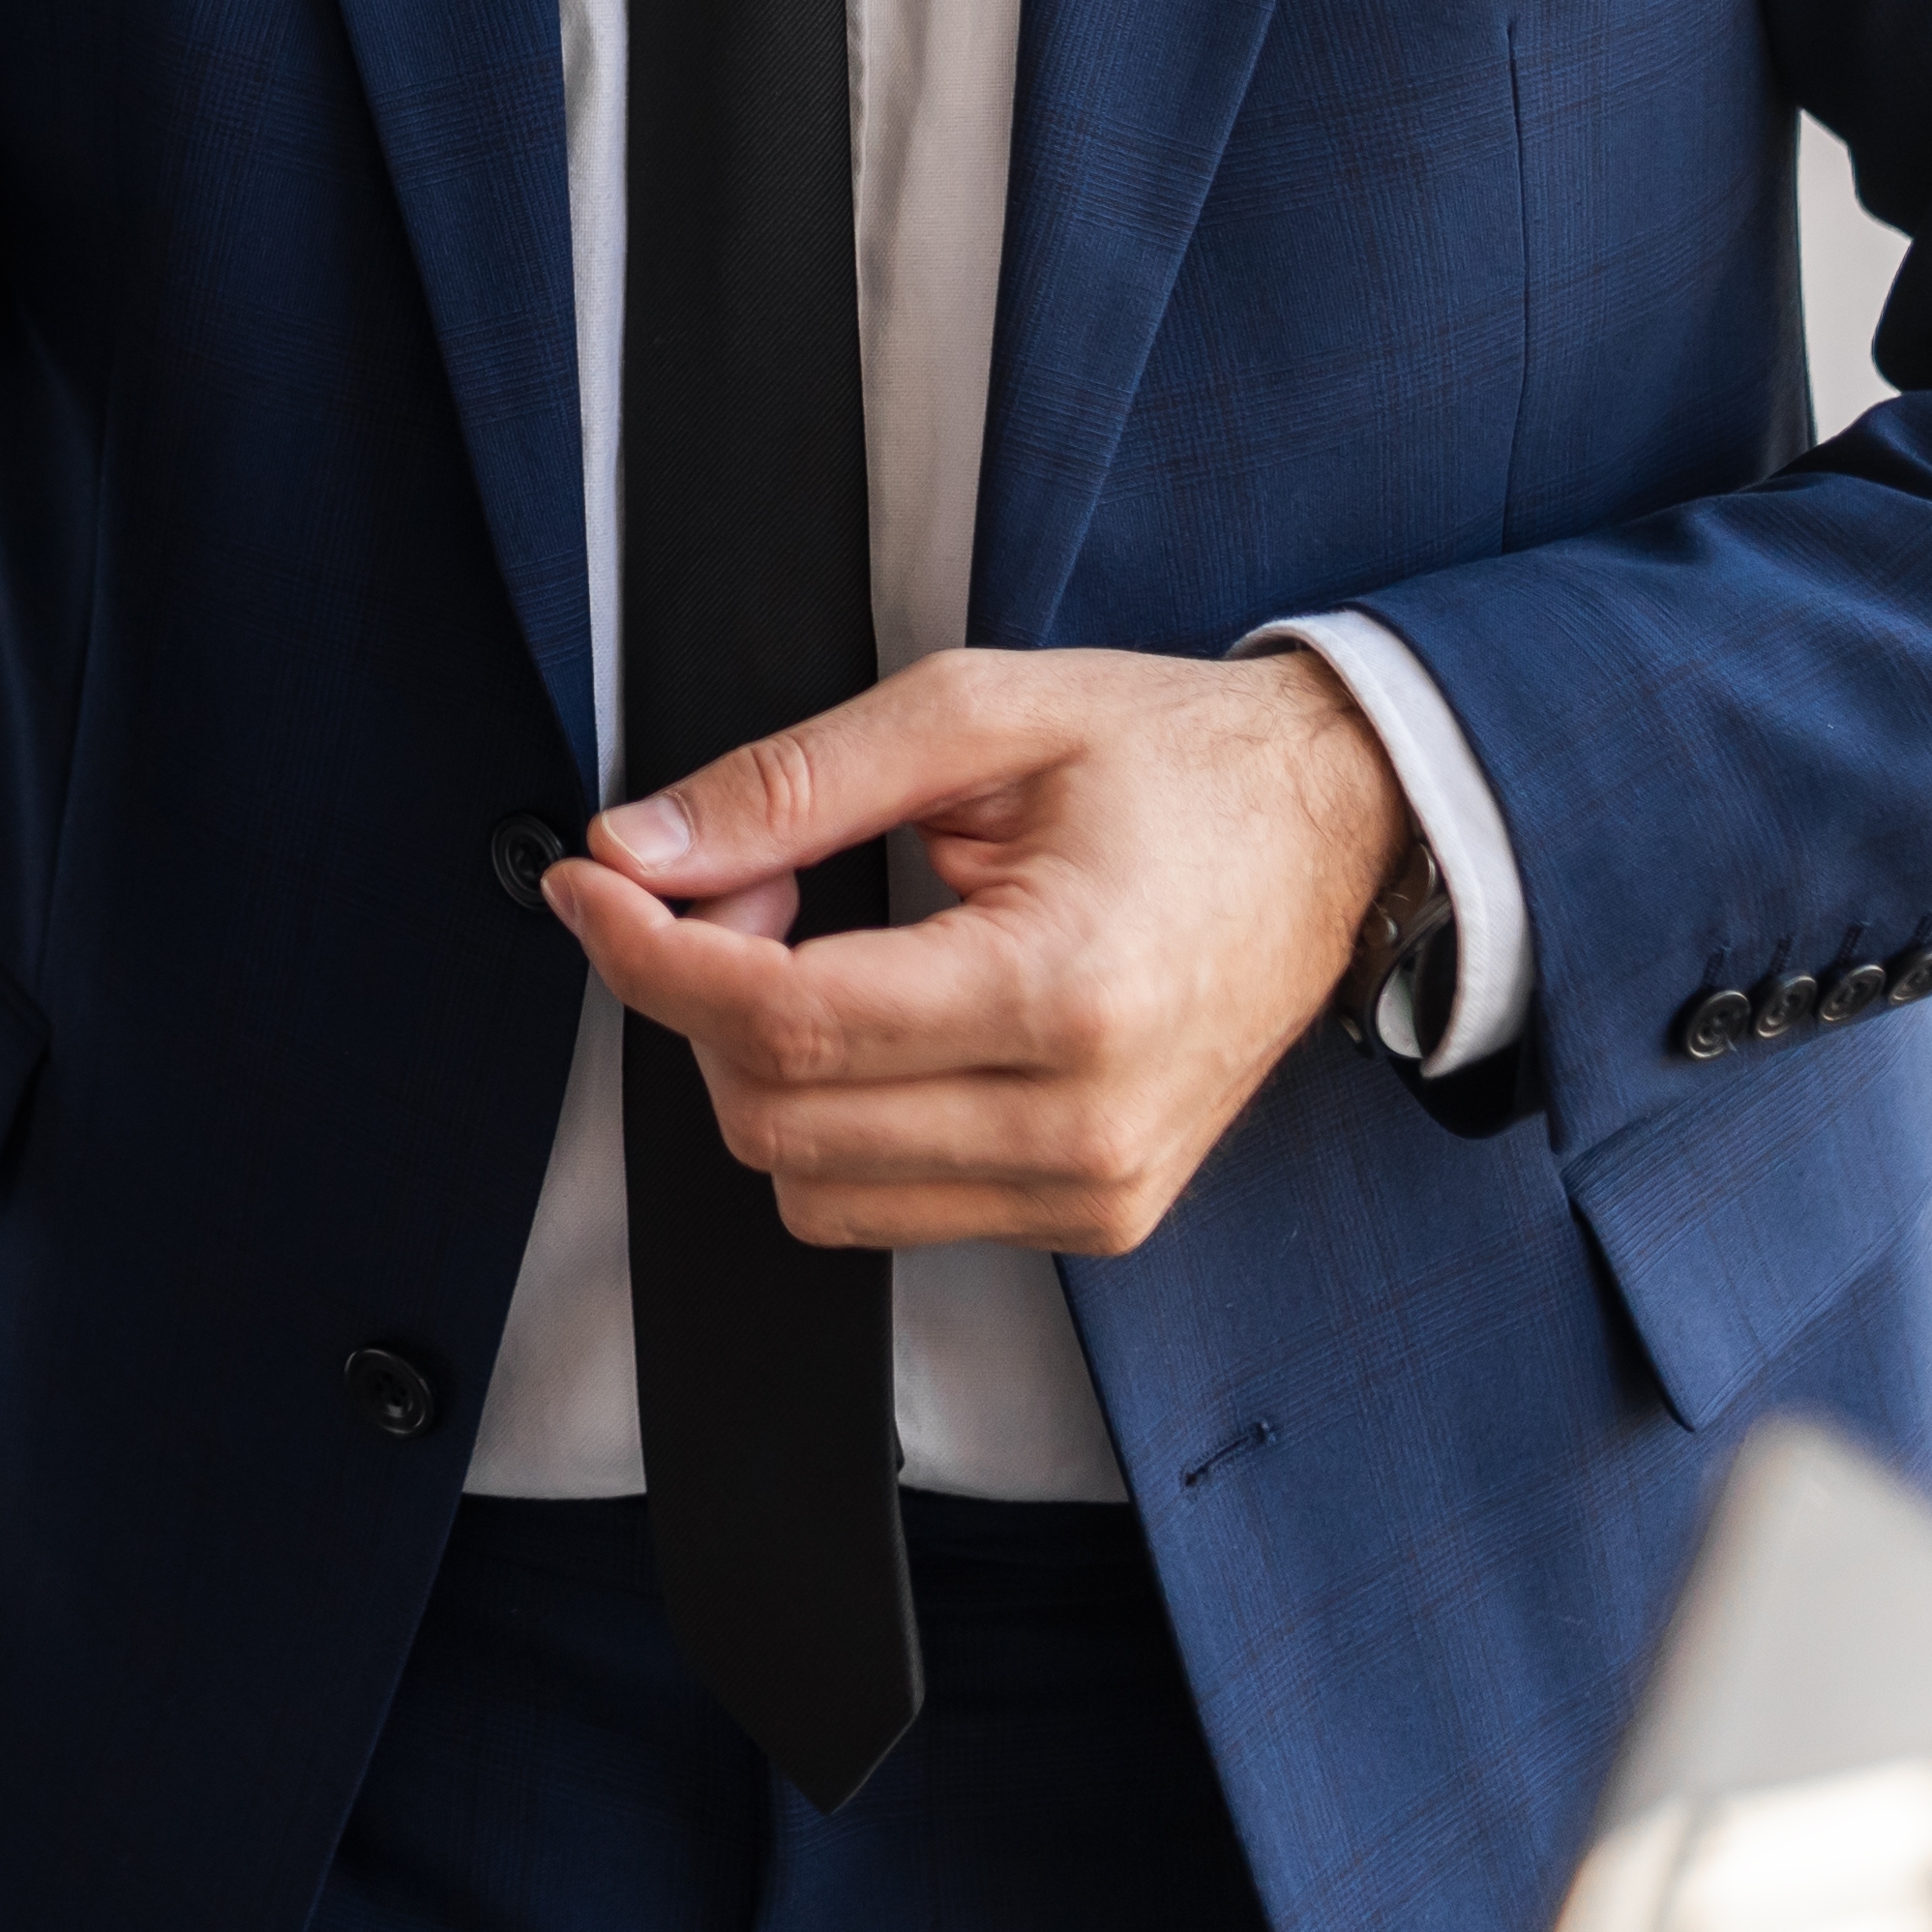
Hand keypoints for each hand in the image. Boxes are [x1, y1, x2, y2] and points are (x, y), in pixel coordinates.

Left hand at [544, 646, 1403, 1254]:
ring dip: (764, 1069)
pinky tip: (879, 1013)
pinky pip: (888, 1208)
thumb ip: (794, 783)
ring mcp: (1096, 1192)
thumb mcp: (980, 712)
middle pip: (778, 1122)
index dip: (650, 957)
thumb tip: (639, 850)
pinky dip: (840, 1118)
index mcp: (1066, 992)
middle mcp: (1086, 1127)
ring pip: (814, 1188)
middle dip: (703, 999)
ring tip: (820, 941)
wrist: (1341, 830)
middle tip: (742, 881)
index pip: (785, 1025)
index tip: (590, 884)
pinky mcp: (1095, 1219)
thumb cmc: (1177, 759)